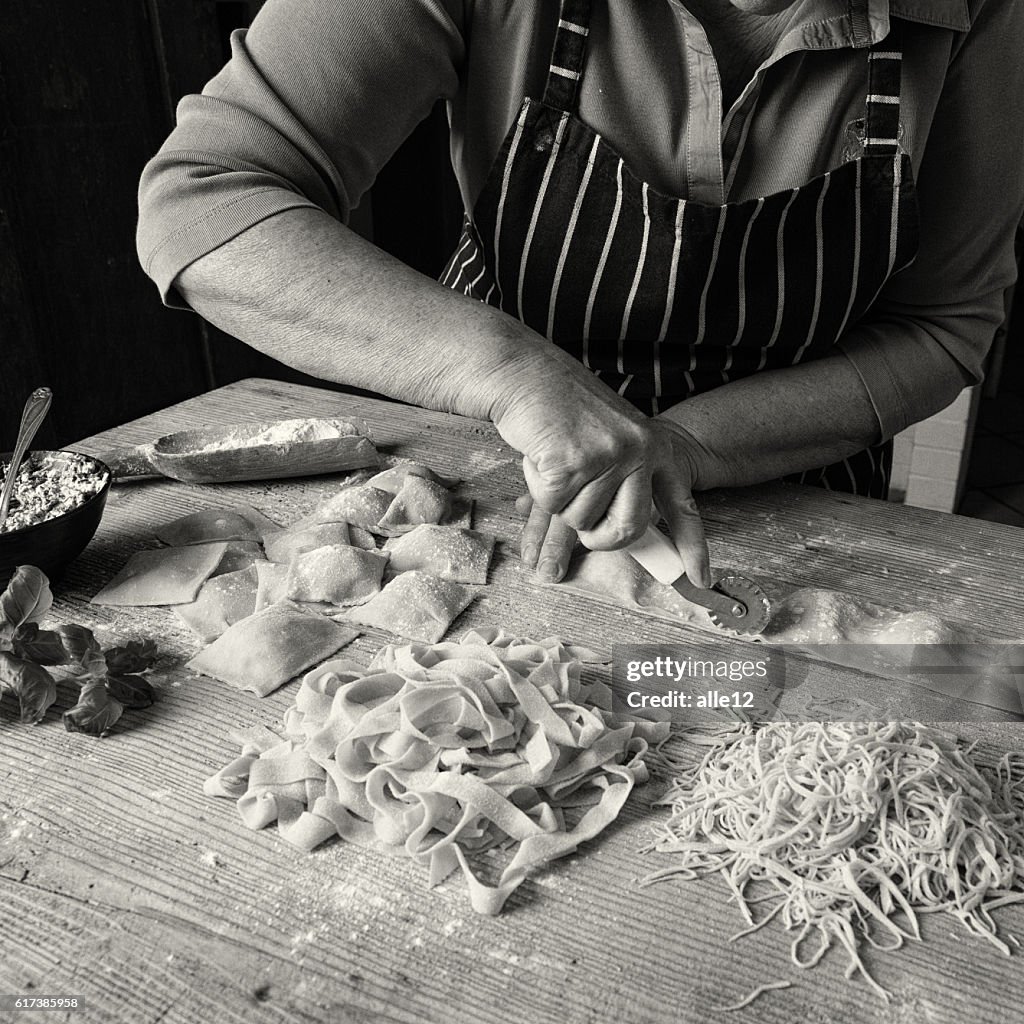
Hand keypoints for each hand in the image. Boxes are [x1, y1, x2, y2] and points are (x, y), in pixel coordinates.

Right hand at [488, 348, 710, 585]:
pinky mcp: (572, 462)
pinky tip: (540, 455)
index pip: (682, 505)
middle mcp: (640, 450)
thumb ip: (623, 480)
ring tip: (555, 461)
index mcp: (655, 447)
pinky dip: (538, 488)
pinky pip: (552, 505)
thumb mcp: (609, 439)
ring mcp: (607, 456)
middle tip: (583, 529)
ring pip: (582, 521)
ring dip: (559, 501)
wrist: (525, 373)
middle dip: (598, 539)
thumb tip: (624, 534)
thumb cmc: (561, 411)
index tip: (700, 579)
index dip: (693, 546)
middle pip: (627, 529)